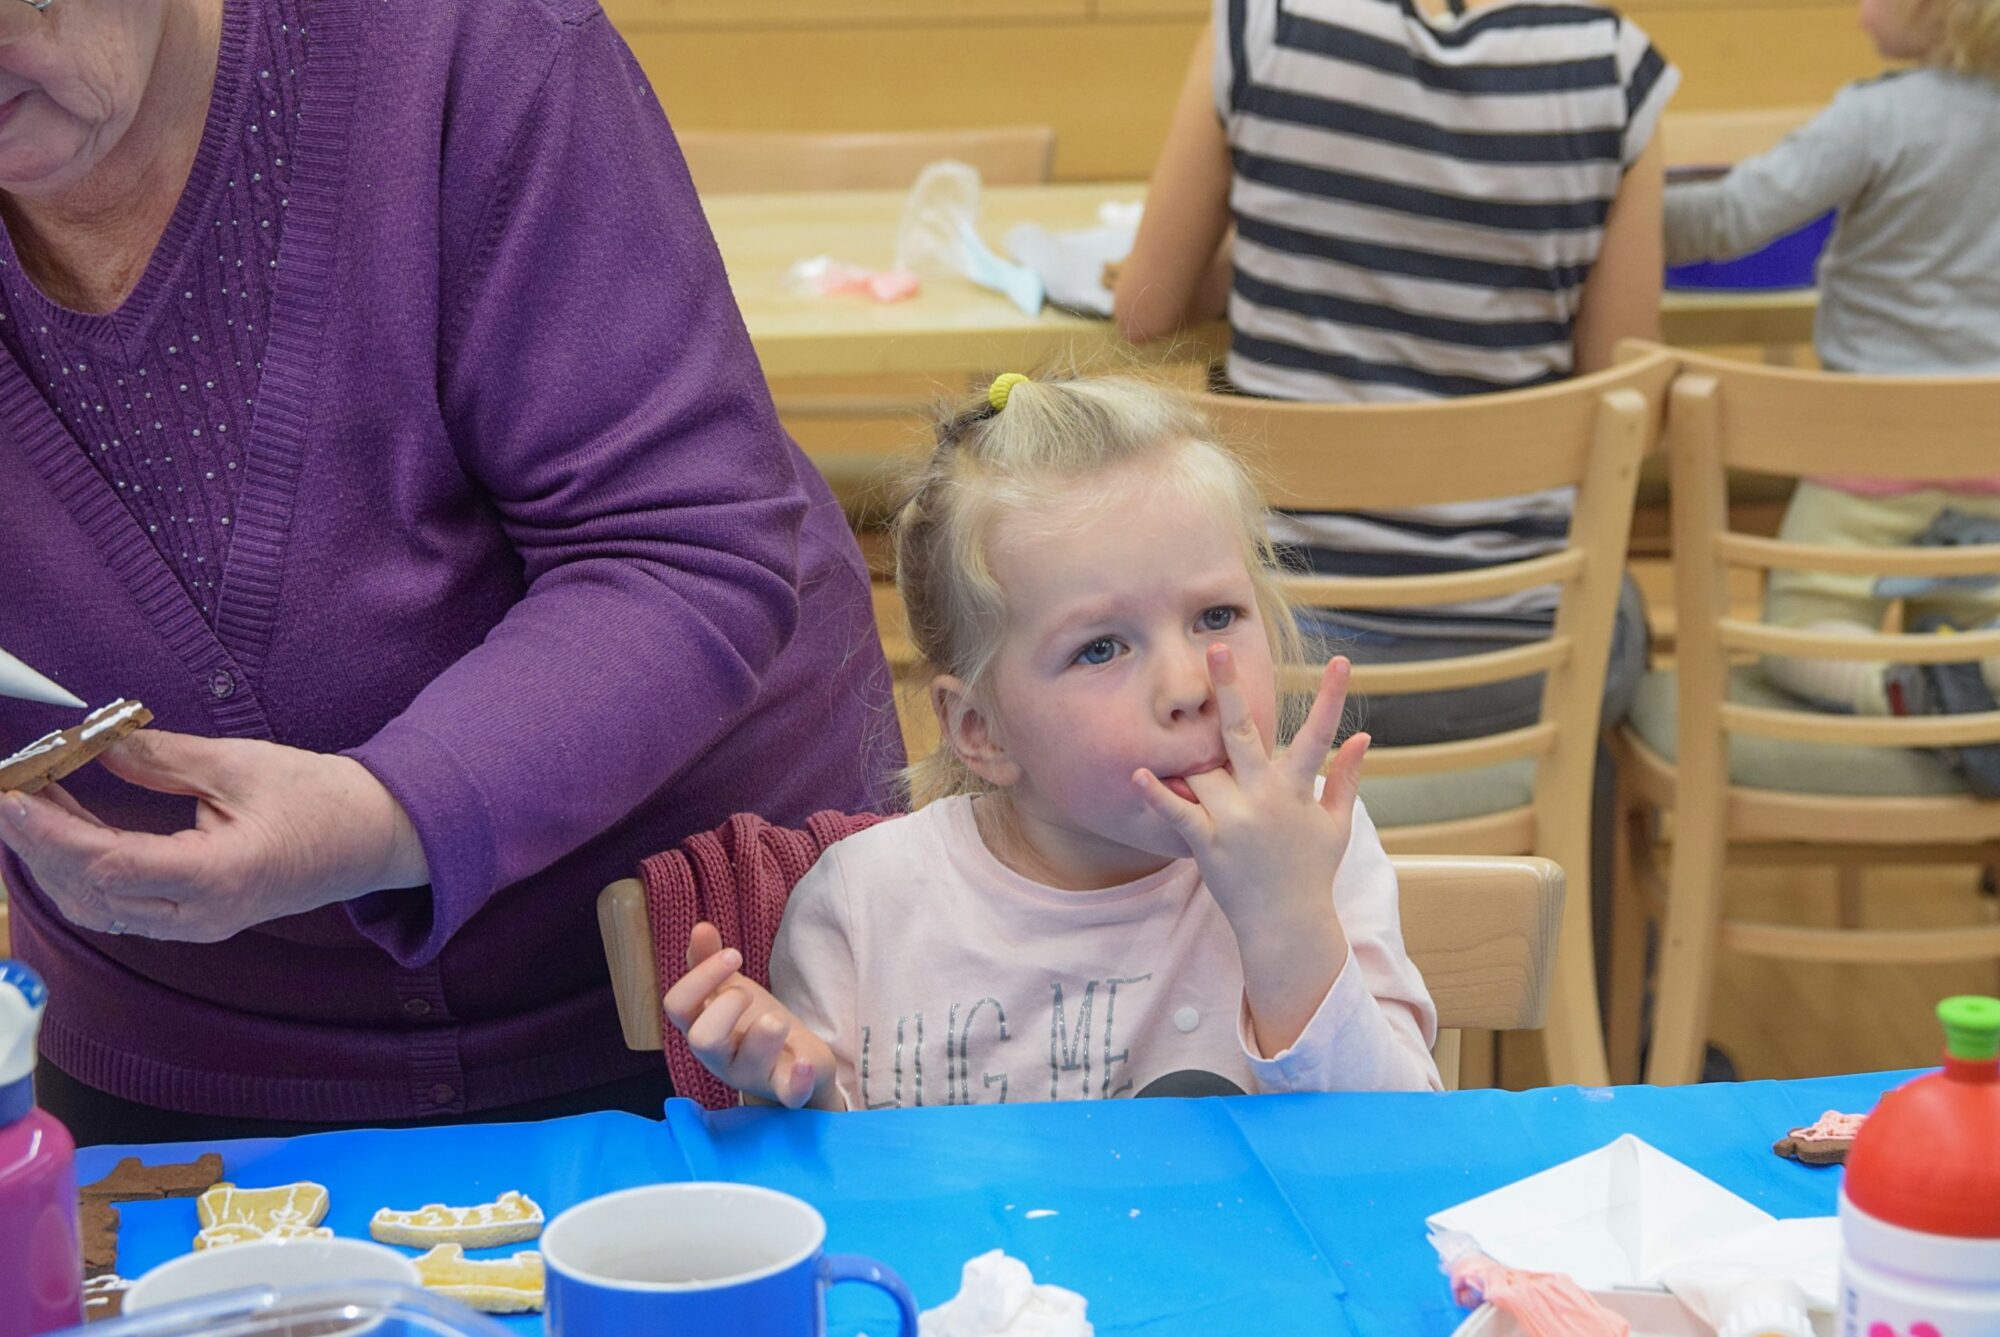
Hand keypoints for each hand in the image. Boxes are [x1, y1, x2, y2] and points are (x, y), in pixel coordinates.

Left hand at [0, 729, 429, 943]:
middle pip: (91, 892)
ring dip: (55, 861)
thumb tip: (97, 742)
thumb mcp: (241, 764)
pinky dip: (82, 875)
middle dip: (38, 844)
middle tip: (12, 791)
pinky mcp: (196, 921)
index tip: (13, 796)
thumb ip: (162, 757)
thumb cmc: (321, 800)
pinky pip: (119, 909)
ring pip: (98, 908)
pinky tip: (67, 836)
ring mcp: (198, 925)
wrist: (373, 838)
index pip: (109, 864)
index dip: (50, 833)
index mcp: (220, 876)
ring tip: (31, 807)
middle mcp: (203, 915)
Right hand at [664, 922, 838, 1109]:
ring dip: (763, 1035)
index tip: (734, 954)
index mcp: (701, 1026)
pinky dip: (797, 1080)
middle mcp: (720, 1055)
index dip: (699, 978)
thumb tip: (700, 927)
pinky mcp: (786, 1088)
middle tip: (749, 993)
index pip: (677, 1006)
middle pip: (701, 1040)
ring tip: (778, 1019)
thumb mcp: (730, 988)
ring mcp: (752, 1076)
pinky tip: (804, 1062)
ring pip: (744, 1066)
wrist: (794, 1060)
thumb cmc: (751, 1022)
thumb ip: (709, 961)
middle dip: (726, 1008)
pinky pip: (788, 1094)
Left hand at [1133, 649, 1367, 1050]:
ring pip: (1203, 769)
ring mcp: (1235, 820)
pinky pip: (1177, 813)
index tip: (1343, 661)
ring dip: (1191, 759)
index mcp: (1298, 789)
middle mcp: (1265, 798)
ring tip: (1180, 750)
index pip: (1319, 734)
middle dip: (1229, 688)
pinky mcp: (1208, 844)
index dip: (1332, 697)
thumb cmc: (1310, 871)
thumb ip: (1346, 779)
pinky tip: (1138, 773)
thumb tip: (1364, 739)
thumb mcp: (1335, 825)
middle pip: (1242, 732)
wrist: (1286, 925)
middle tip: (1214, 649)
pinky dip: (1157, 794)